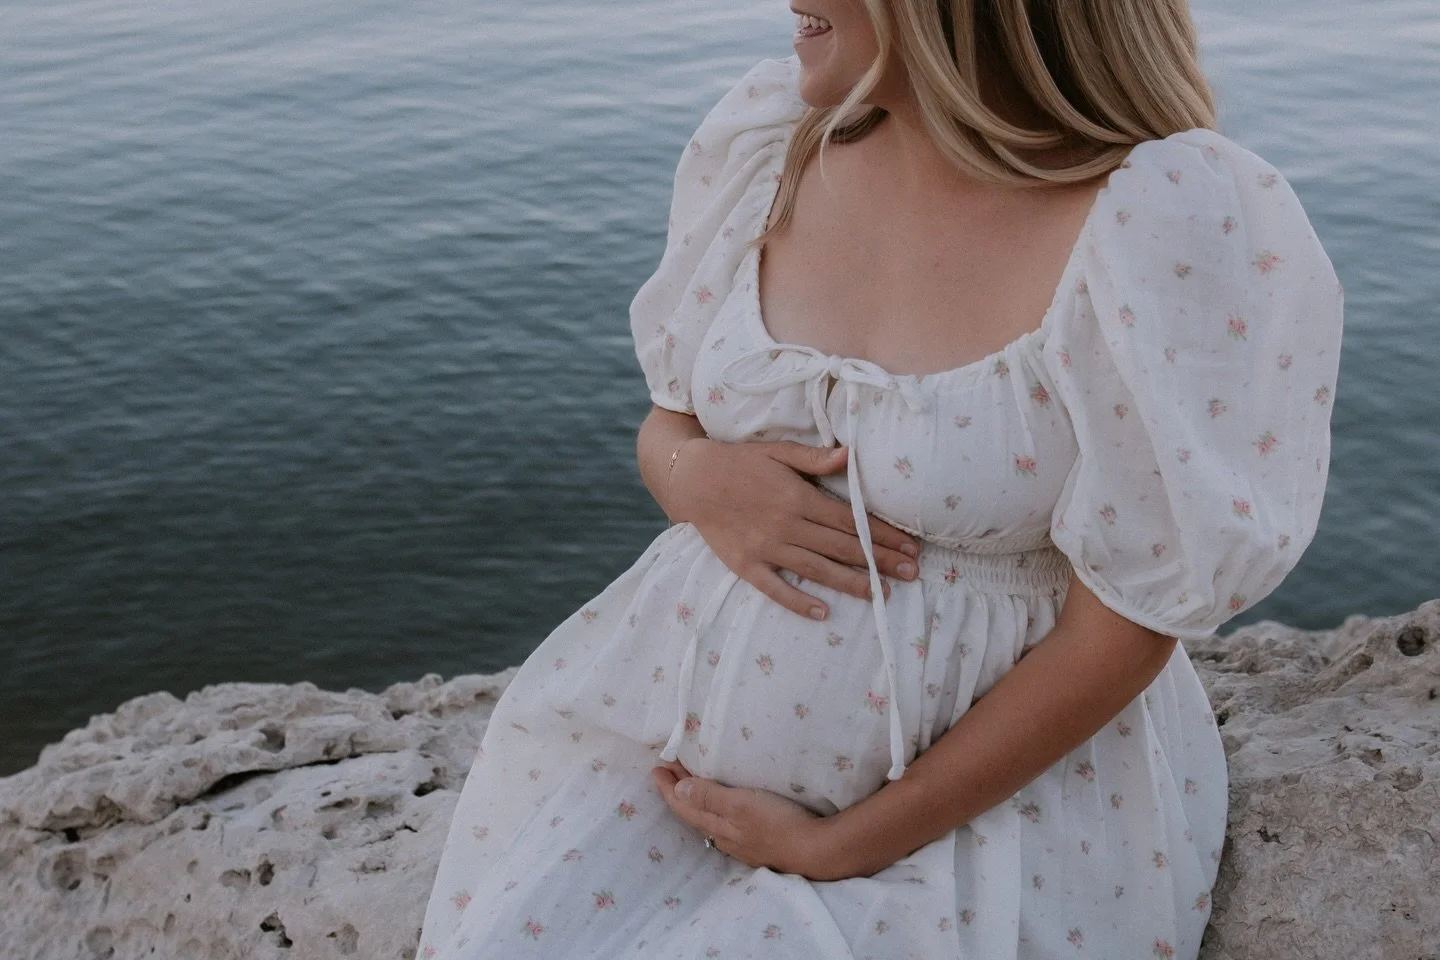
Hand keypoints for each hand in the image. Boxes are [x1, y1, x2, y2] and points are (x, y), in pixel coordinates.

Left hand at [651, 760, 842, 878]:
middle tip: (667, 769)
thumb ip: (709, 797)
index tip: (655, 768)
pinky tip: (722, 808)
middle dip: (679, 790)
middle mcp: (725, 837)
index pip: (684, 805)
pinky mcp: (758, 842)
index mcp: (718, 825)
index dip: (668, 787)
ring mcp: (742, 842)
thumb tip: (678, 789)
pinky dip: (715, 809)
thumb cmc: (778, 822)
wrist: (815, 850)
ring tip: (689, 784)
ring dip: (696, 799)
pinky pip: (725, 824)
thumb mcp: (740, 804)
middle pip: (694, 811)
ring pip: (709, 819)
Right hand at [669, 439, 920, 620]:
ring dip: (851, 583)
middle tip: (911, 574)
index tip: (910, 547)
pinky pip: (774, 588)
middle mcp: (786, 525)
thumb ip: (814, 459)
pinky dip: (798, 601)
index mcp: (798, 497)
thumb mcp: (778, 452)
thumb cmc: (740, 462)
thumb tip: (851, 455)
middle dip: (879, 561)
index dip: (883, 535)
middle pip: (841, 547)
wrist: (692, 479)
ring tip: (881, 595)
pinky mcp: (745, 564)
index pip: (850, 521)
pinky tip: (822, 613)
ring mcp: (765, 548)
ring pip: (816, 570)